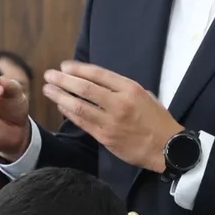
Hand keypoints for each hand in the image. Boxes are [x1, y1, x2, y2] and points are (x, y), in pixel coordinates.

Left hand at [42, 62, 180, 174]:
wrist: (167, 147)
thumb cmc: (157, 120)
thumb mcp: (145, 95)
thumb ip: (122, 89)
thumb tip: (98, 83)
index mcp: (130, 89)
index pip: (98, 74)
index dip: (78, 69)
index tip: (64, 66)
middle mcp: (119, 103)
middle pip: (85, 89)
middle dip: (63, 80)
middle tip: (49, 75)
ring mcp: (110, 121)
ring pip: (79, 106)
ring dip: (60, 97)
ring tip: (48, 89)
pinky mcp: (105, 137)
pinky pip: (82, 123)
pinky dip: (69, 113)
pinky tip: (61, 106)